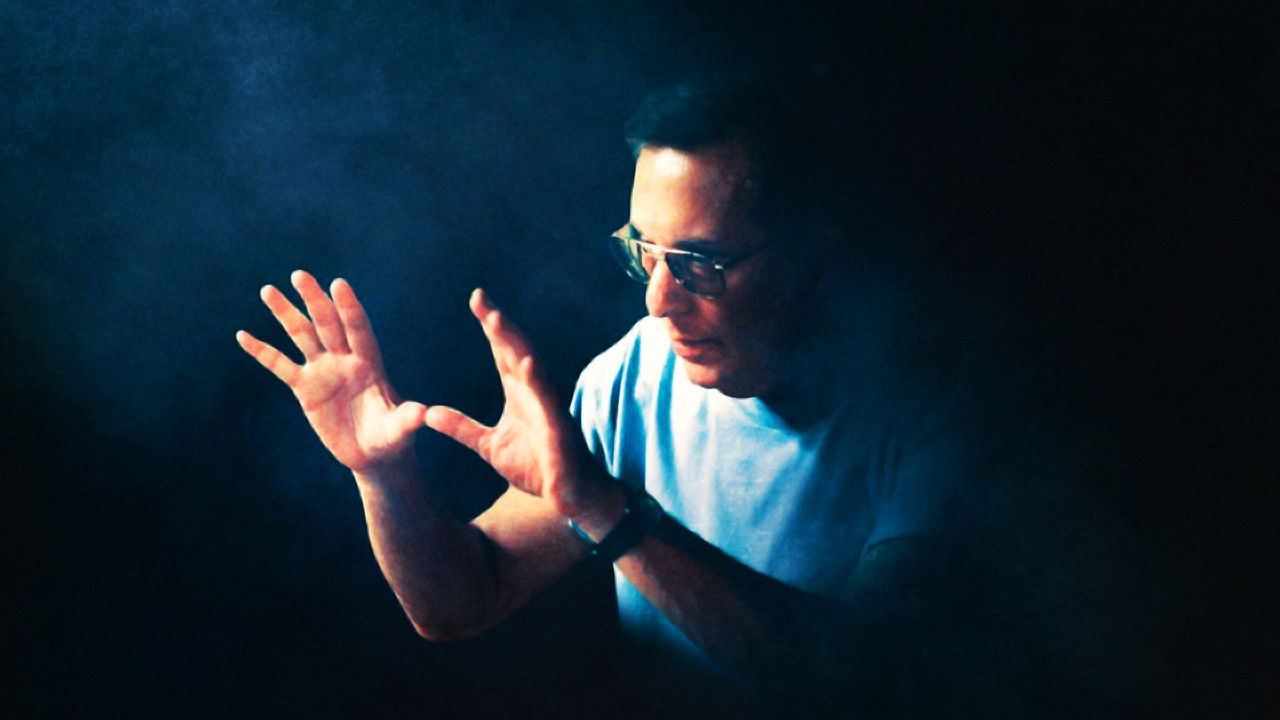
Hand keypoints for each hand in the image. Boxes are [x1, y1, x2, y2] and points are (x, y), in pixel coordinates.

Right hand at [236, 270, 425, 474]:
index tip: (338, 284)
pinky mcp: (305, 388)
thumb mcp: (399, 430)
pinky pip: (281, 365)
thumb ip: (407, 419)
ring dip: (286, 314)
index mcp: (370, 363)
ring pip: (303, 335)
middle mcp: (345, 359)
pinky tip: (243, 335)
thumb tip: (423, 414)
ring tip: (268, 290)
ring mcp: (324, 371)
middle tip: (300, 275)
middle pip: (328, 323)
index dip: (349, 308)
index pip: (358, 329)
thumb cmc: (392, 439)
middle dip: (314, 300)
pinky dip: (263, 352)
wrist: (373, 454)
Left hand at [423, 290, 600, 517]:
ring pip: (531, 368)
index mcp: (519, 392)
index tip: (476, 299)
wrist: (568, 496)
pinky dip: (539, 383)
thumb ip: (461, 427)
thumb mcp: (488, 446)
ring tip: (497, 321)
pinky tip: (529, 365)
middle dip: (499, 324)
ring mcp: (548, 408)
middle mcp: (535, 392)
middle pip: (516, 350)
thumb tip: (429, 413)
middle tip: (481, 299)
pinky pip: (549, 403)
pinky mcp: (558, 429)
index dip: (491, 325)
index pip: (502, 351)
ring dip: (515, 343)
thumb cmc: (536, 466)